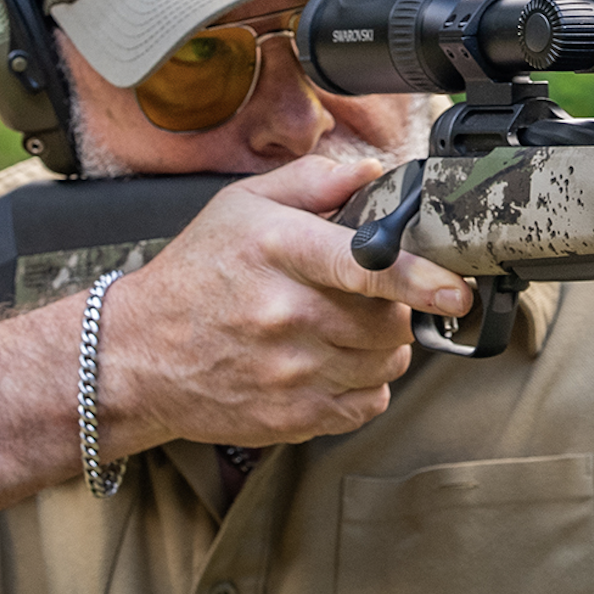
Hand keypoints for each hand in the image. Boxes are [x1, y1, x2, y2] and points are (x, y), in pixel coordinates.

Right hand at [97, 155, 471, 447]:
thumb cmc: (196, 275)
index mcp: (279, 250)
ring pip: (386, 362)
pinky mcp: (293, 417)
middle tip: (367, 296)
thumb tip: (376, 175)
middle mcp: (286, 314)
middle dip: (396, 306)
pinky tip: (334, 362)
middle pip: (390, 319)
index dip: (420, 277)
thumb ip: (314, 181)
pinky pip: (367, 403)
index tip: (456, 288)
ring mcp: (290, 372)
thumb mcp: (241, 206)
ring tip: (345, 327)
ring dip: (384, 344)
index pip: (364, 266)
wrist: (137, 356)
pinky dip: (366, 384)